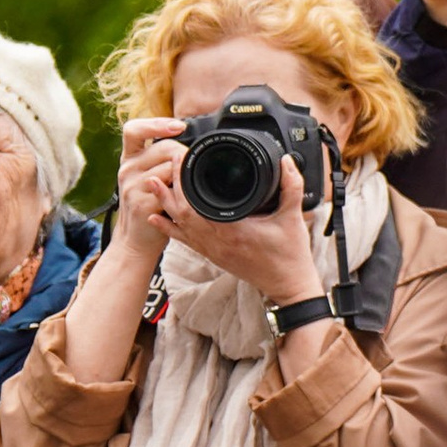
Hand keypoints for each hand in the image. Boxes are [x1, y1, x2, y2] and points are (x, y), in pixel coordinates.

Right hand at [113, 114, 190, 265]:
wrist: (136, 241)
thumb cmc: (148, 206)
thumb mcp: (147, 177)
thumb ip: (159, 158)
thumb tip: (187, 140)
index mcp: (128, 159)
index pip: (133, 129)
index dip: (156, 124)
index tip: (179, 127)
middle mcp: (126, 170)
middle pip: (163, 147)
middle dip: (183, 155)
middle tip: (190, 169)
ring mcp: (132, 187)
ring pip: (169, 167)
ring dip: (183, 176)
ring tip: (181, 189)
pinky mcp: (141, 203)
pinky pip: (170, 189)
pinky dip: (180, 193)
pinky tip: (179, 200)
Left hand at [160, 155, 324, 307]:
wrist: (287, 286)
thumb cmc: (290, 255)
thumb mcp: (293, 217)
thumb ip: (292, 186)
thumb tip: (286, 160)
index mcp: (233, 231)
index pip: (197, 204)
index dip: (184, 182)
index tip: (182, 160)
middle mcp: (217, 242)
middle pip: (181, 213)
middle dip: (171, 188)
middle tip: (166, 165)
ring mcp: (213, 251)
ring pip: (179, 227)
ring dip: (165, 205)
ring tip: (152, 185)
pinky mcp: (213, 257)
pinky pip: (185, 241)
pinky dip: (170, 228)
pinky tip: (157, 219)